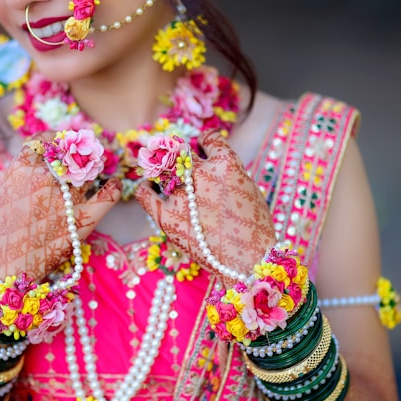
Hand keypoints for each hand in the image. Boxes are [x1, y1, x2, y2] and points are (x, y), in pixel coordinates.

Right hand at [0, 135, 121, 281]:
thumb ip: (25, 170)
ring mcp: (64, 199)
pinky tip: (114, 184)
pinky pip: (107, 197)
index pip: (44, 140)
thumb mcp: (7, 192)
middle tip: (86, 152)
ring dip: (93, 169)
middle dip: (79, 152)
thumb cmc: (5, 231)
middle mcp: (43, 180)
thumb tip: (47, 151)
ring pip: (87, 173)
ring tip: (95, 168)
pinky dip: (114, 188)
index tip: (63, 141)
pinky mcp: (81, 221)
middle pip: (69, 154)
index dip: (56, 138)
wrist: (6, 267)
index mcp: (20, 170)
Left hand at [135, 130, 274, 284]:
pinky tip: (147, 186)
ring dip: (162, 168)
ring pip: (162, 169)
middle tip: (178, 158)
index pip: (209, 138)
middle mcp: (201, 175)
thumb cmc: (255, 229)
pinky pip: (146, 195)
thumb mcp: (249, 190)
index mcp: (226, 164)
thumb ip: (228, 174)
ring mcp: (182, 196)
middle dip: (180, 153)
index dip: (205, 141)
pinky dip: (145, 188)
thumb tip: (212, 166)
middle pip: (181, 151)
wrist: (249, 261)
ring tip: (160, 170)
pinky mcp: (167, 217)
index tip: (203, 145)